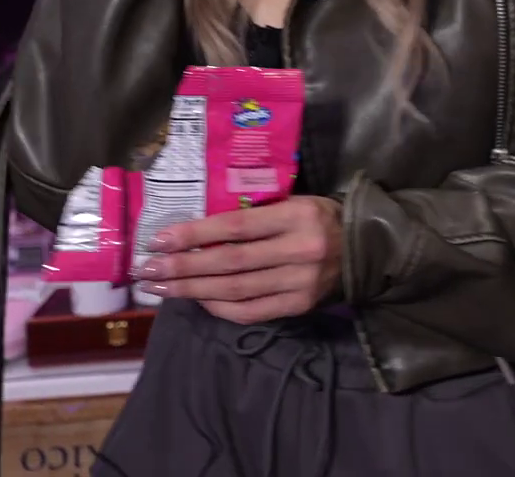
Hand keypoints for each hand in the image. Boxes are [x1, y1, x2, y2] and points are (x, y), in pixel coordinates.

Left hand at [138, 196, 342, 324]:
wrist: (367, 249)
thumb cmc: (320, 219)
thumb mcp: (293, 203)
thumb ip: (254, 215)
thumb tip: (197, 230)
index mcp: (297, 215)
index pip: (236, 226)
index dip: (195, 234)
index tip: (159, 240)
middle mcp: (300, 250)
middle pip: (230, 262)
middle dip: (183, 267)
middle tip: (147, 270)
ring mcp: (300, 282)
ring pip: (235, 289)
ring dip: (192, 290)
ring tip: (160, 288)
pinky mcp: (300, 306)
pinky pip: (251, 311)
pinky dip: (219, 307)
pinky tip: (197, 301)